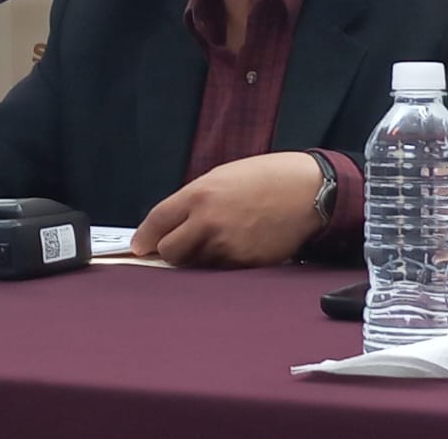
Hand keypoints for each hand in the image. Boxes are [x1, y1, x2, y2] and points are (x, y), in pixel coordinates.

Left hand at [131, 151, 323, 267]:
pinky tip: (240, 244)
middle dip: (170, 251)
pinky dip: (223, 262)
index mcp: (199, 195)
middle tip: (178, 245)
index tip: (139, 246)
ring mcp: (227, 247)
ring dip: (199, 257)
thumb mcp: (222, 177)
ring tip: (222, 237)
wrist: (308, 191)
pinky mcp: (246, 264)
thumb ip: (195, 201)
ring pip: (197, 264)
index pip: (157, 222)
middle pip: (171, 252)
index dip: (145, 237)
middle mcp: (209, 223)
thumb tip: (172, 224)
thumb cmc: (266, 178)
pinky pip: (222, 270)